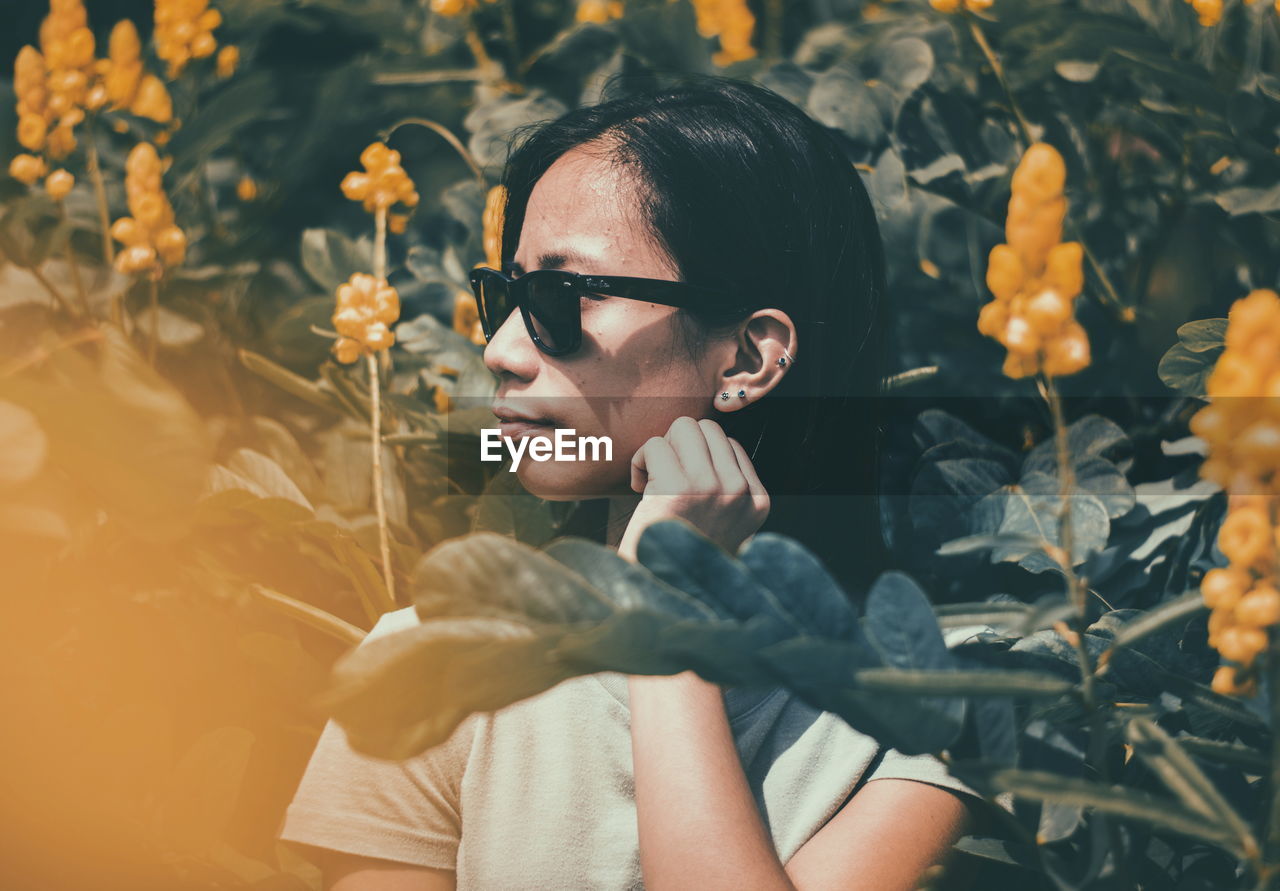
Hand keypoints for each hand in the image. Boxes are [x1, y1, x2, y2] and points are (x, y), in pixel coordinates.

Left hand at [618, 416, 769, 560]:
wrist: (659, 597)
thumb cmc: (682, 559)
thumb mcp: (724, 525)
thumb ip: (726, 487)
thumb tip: (706, 438)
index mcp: (757, 502)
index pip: (730, 444)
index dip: (699, 457)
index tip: (683, 486)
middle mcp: (739, 493)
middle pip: (707, 428)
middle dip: (680, 445)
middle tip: (663, 477)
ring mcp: (712, 488)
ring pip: (683, 427)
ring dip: (661, 448)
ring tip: (651, 480)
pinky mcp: (678, 486)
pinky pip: (655, 445)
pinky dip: (639, 461)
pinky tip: (638, 488)